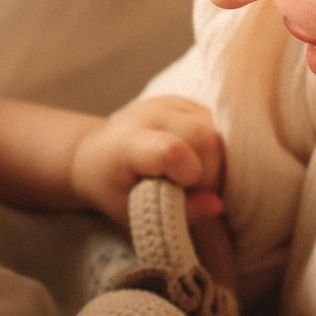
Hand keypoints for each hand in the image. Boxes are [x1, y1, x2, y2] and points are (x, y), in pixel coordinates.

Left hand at [69, 95, 224, 222]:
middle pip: (206, 138)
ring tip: (191, 176)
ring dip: (217, 162)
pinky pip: (218, 125)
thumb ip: (176, 213)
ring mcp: (172, 104)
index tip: (179, 194)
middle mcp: (152, 114)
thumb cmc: (113, 188)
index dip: (189, 177)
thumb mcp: (132, 211)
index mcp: (129, 142)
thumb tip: (217, 206)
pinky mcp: (188, 103)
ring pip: (218, 131)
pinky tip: (196, 161)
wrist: (97, 153)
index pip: (172, 151)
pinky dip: (216, 150)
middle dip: (210, 174)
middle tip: (190, 190)